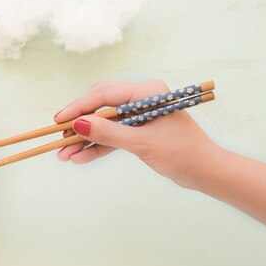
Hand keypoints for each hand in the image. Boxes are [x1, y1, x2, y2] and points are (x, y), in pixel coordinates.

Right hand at [54, 80, 218, 188]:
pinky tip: (80, 158)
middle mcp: (141, 99)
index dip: (79, 107)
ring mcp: (138, 115)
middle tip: (58, 139)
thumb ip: (109, 133)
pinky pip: (112, 136)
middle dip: (79, 125)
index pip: (104, 95)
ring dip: (84, 139)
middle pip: (100, 107)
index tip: (59, 120)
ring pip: (103, 123)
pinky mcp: (138, 131)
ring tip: (64, 155)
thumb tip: (78, 124)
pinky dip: (97, 147)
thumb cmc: (182, 154)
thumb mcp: (142, 144)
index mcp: (146, 92)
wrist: (207, 173)